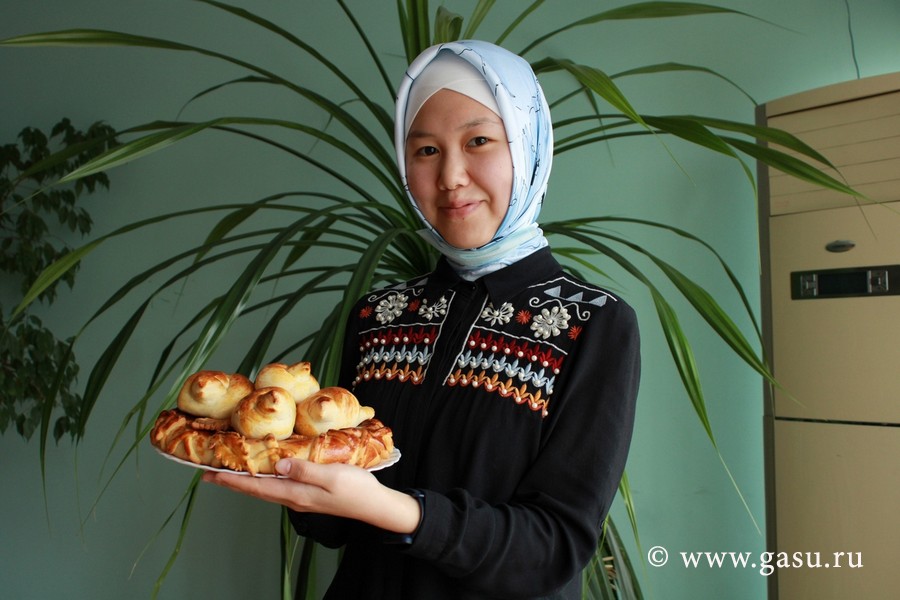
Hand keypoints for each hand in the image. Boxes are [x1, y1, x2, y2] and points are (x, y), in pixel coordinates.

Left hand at [202, 459, 420, 533]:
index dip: (233, 480)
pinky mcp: (310, 495)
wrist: (376, 506)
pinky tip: (266, 473)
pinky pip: (279, 487)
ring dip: (246, 482)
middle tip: (209, 473)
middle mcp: (295, 498)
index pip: (257, 487)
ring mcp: (302, 498)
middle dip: (232, 482)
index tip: (211, 474)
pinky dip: (265, 480)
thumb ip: (304, 470)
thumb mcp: (332, 475)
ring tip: (230, 472)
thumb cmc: (357, 489)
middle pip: (257, 490)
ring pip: (267, 489)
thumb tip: (278, 464)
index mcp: (297, 494)